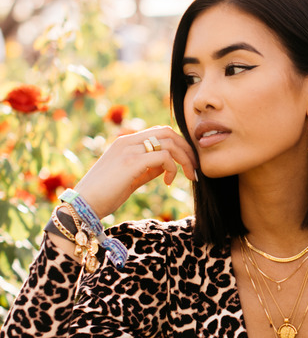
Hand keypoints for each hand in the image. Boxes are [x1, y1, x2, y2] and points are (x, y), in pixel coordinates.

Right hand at [73, 126, 197, 218]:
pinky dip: (173, 168)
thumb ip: (148, 168)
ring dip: (185, 159)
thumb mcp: (131, 177)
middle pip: (169, 132)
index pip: (160, 132)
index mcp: (126, 142)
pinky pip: (164, 156)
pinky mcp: (131, 162)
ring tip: (189, 176)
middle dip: (187, 149)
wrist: (82, 205)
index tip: (187, 163)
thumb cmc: (105, 194)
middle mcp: (127, 141)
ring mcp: (129, 150)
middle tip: (194, 168)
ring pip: (170, 142)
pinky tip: (168, 183)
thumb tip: (167, 166)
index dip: (179, 144)